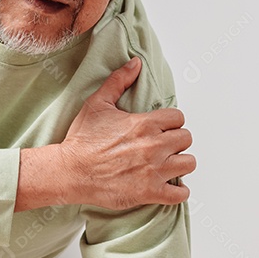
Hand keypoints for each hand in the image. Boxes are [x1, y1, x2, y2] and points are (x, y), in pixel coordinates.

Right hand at [58, 57, 195, 209]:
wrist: (70, 171)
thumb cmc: (82, 140)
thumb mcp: (98, 103)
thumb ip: (119, 81)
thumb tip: (135, 63)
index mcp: (145, 124)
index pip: (178, 117)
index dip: (171, 122)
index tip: (162, 128)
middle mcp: (154, 146)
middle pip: (186, 139)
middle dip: (177, 141)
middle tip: (164, 146)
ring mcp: (154, 171)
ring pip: (188, 164)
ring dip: (180, 163)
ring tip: (168, 164)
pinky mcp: (150, 192)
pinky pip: (180, 194)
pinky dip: (178, 192)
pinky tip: (169, 186)